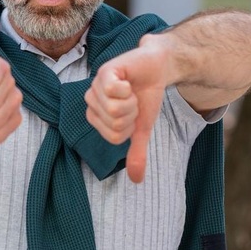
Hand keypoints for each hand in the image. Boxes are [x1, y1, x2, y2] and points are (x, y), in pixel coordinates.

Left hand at [84, 38, 167, 182]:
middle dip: (132, 113)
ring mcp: (96, 86)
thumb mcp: (142, 129)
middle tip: (133, 99)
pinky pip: (115, 90)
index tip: (134, 113)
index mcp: (97, 116)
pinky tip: (127, 80)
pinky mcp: (105, 71)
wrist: (157, 69)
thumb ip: (136, 152)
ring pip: (114, 109)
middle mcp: (92, 101)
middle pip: (114, 123)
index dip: (131, 127)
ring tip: (131, 90)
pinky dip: (128, 88)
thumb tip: (137, 180)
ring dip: (131, 100)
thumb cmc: (146, 96)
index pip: (114, 137)